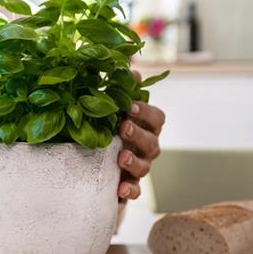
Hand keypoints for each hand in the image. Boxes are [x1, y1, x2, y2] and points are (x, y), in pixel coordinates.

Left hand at [117, 71, 164, 200]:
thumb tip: (126, 62)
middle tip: (123, 127)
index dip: (146, 112)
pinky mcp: (127, 187)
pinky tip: (121, 190)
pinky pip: (134, 192)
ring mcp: (138, 168)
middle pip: (152, 142)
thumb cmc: (109, 128)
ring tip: (121, 157)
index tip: (130, 106)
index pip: (156, 118)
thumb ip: (121, 87)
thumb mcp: (112, 107)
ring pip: (145, 167)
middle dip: (139, 134)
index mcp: (145, 127)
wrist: (95, 165)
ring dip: (134, 162)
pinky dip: (130, 191)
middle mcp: (145, 148)